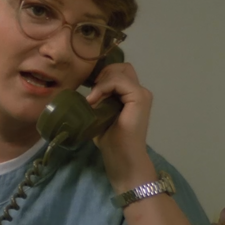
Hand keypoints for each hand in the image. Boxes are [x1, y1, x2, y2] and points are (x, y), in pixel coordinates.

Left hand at [85, 62, 156, 191]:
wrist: (121, 157)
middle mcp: (139, 91)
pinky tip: (94, 100)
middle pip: (120, 67)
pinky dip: (104, 87)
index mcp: (130, 94)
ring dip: (102, 82)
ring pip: (119, 71)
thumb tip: (82, 91)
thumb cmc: (110, 139)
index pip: (117, 72)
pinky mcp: (140, 98)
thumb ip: (98, 99)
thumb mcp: (100, 113)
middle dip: (103, 75)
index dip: (102, 76)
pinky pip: (120, 81)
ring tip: (93, 100)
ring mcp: (141, 94)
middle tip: (92, 94)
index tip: (89, 91)